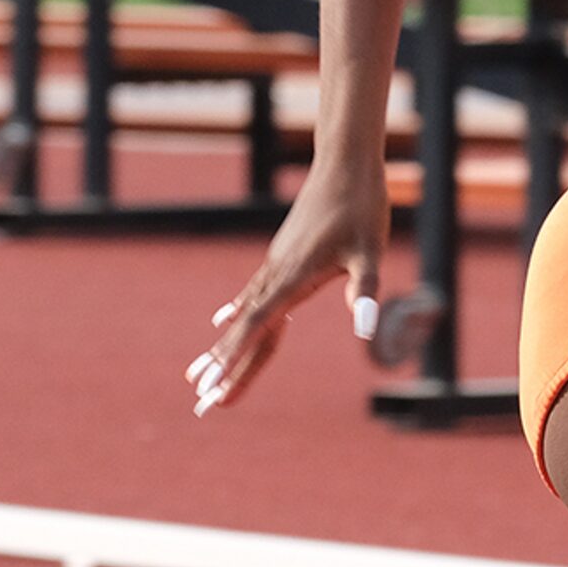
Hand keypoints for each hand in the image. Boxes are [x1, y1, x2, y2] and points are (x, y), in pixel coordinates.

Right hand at [186, 159, 387, 415]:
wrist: (344, 163)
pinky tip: (221, 323)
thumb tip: (366, 329)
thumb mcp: (370, 250)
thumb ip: (365, 290)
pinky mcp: (282, 257)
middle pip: (243, 329)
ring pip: (243, 314)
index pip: (258, 325)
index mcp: (293, 276)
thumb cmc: (361, 206)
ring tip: (197, 376)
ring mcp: (275, 265)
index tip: (213, 385)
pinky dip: (236, 316)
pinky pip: (252, 294)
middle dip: (222, 368)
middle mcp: (276, 273)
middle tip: (200, 403)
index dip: (235, 357)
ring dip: (222, 348)